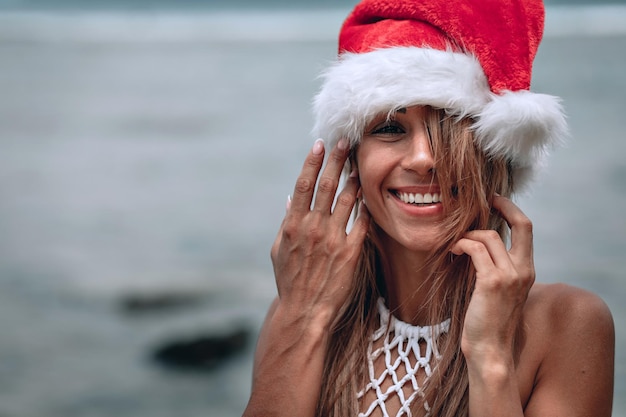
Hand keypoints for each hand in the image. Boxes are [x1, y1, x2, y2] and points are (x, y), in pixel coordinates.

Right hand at [271, 138, 369, 325]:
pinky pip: (362, 224)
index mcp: (293, 225)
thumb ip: (285, 222)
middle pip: (327, 186)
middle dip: (337, 160)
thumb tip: (290, 200)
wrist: (304, 310)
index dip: (312, 162)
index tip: (320, 144)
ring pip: (347, 200)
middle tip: (346, 141)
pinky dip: (366, 208)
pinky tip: (371, 196)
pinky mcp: (350, 253)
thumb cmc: (289, 280)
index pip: (303, 185)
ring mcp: (332, 239)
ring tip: (360, 164)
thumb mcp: (278, 250)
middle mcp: (313, 228)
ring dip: (355, 179)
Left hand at [451, 195, 534, 363]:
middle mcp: (524, 270)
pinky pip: (475, 249)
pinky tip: (453, 252)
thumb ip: (495, 269)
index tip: (495, 200)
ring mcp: (510, 275)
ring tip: (455, 245)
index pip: (526, 229)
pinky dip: (461, 245)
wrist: (490, 350)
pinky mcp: (492, 282)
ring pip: (489, 236)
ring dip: (468, 235)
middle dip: (502, 205)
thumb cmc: (488, 323)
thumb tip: (476, 247)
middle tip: (483, 200)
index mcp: (526, 270)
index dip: (511, 209)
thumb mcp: (497, 291)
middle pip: (521, 223)